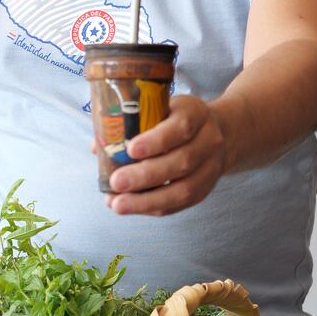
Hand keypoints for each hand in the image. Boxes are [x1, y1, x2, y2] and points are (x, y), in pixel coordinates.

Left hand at [103, 94, 229, 215]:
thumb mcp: (160, 109)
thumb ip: (131, 123)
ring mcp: (211, 168)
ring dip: (147, 200)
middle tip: (116, 182)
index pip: (180, 127)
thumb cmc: (176, 119)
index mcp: (196, 114)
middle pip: (182, 162)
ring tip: (118, 204)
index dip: (157, 140)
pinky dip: (152, 207)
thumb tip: (97, 146)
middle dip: (146, 176)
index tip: (131, 150)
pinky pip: (180, 204)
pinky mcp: (205, 190)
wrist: (218, 133)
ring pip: (183, 189)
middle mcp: (209, 141)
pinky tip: (130, 206)